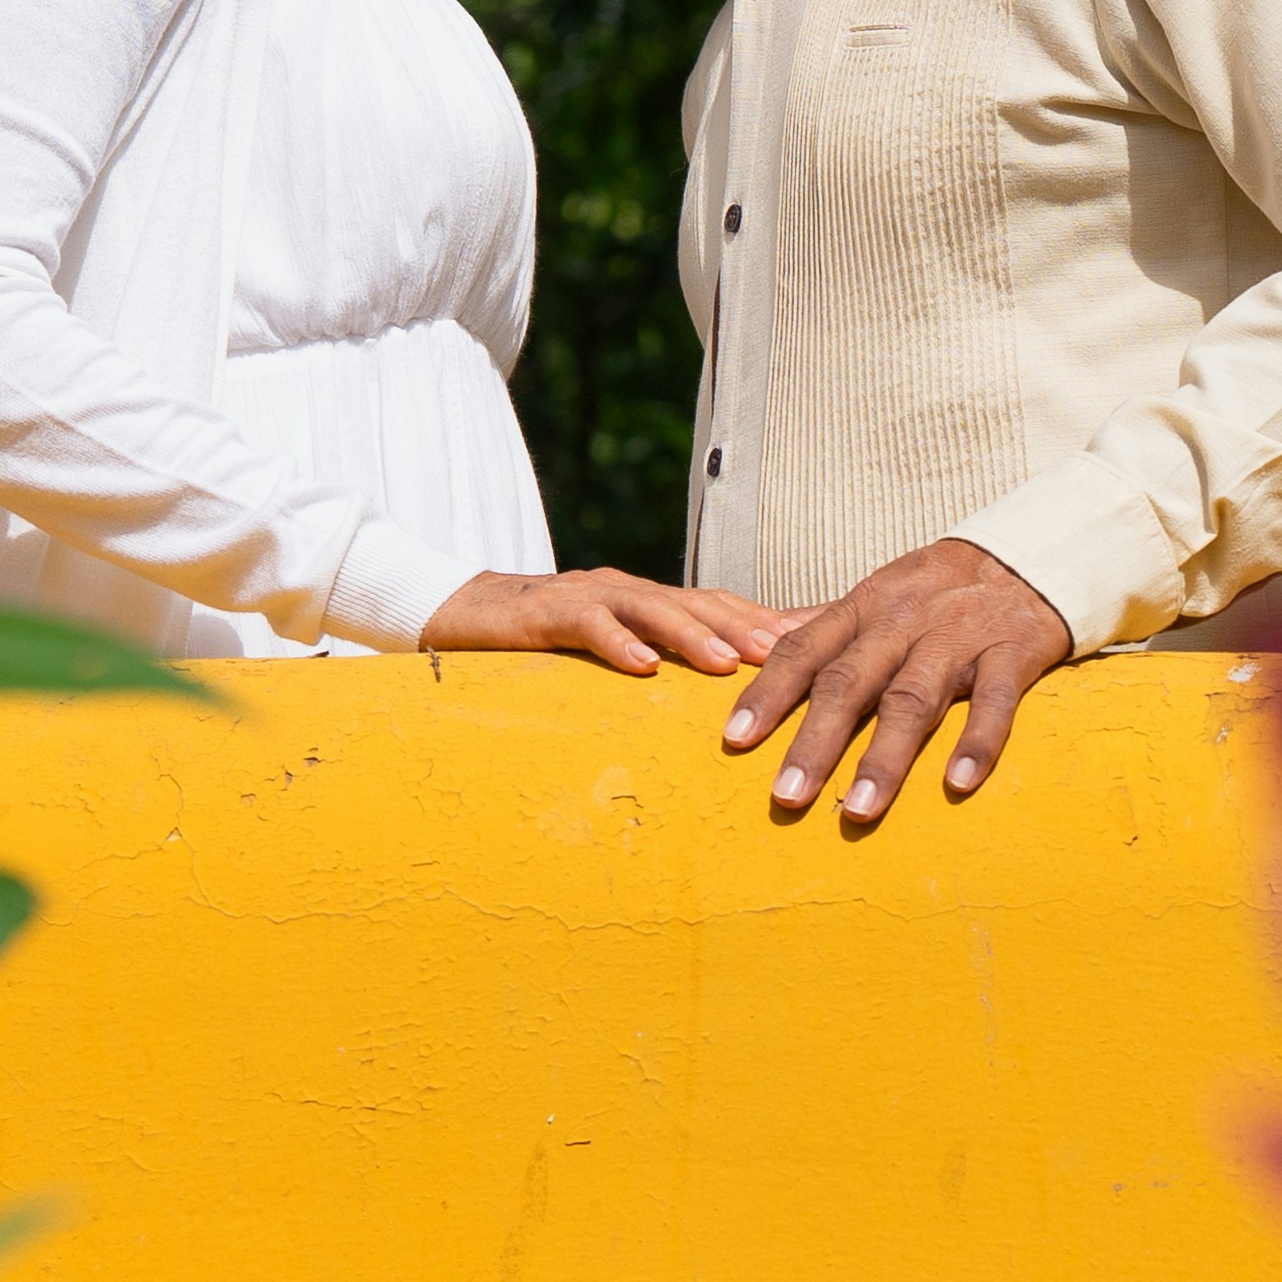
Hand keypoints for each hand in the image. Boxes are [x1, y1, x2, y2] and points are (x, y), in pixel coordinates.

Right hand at [419, 566, 798, 676]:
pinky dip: (617, 643)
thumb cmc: (544, 640)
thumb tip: (726, 692)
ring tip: (732, 663)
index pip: (724, 606)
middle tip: (797, 655)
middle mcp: (628, 590)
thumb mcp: (612, 648)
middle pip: (700, 602)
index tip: (824, 645)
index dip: (772, 621)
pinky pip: (586, 625)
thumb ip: (662, 659)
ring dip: (695, 634)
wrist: (457, 611)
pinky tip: (643, 667)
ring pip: (652, 608)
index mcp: (650, 601)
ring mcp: (588, 596)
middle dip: (750, 627)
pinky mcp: (544, 612)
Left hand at [719, 537, 1072, 818]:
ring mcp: (958, 639)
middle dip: (815, 741)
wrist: (1027, 556)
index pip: (804, 649)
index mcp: (864, 608)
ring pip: (914, 699)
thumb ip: (823, 625)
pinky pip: (995, 702)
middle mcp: (903, 623)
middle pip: (851, 682)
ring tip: (858, 809)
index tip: (736, 740)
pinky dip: (978, 742)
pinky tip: (958, 783)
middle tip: (786, 797)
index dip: (769, 693)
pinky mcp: (1012, 653)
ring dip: (884, 757)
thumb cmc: (938, 587)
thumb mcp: (878, 593)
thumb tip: (757, 647)